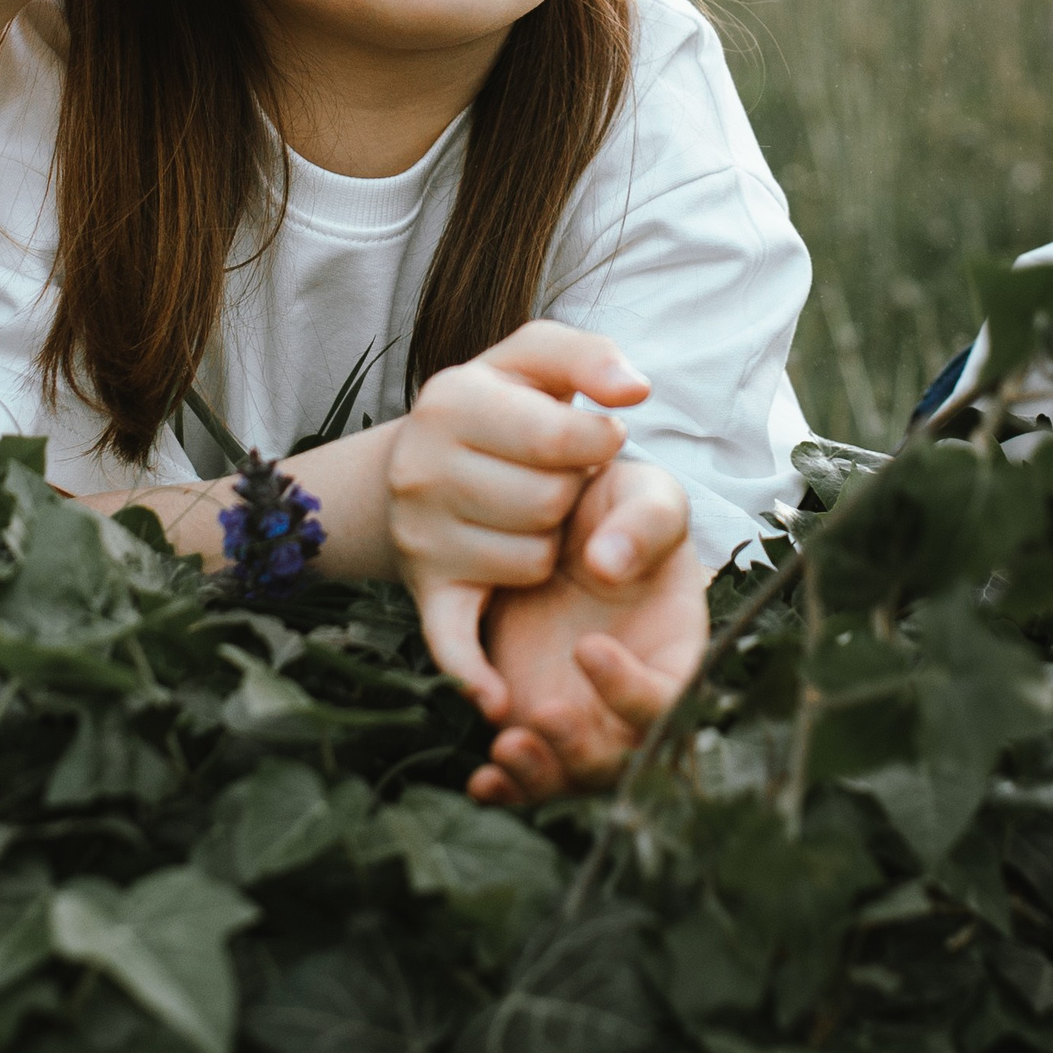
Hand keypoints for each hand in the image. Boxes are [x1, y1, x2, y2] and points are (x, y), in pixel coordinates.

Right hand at [386, 321, 652, 716]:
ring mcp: (419, 533)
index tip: (581, 437)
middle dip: (566, 498)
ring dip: (545, 550)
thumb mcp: (534, 362)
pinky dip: (472, 672)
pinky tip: (494, 695)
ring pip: (531, 562)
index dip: (596, 442)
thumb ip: (589, 356)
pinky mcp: (426, 592)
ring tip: (519, 521)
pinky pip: (451, 640)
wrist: (420, 466)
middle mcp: (421, 464)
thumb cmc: (501, 410)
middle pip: (550, 504)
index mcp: (451, 397)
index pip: (568, 437)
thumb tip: (634, 391)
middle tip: (541, 483)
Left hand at [468, 458, 705, 804]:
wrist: (551, 513)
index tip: (589, 647)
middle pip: (623, 757)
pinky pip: (529, 769)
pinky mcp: (531, 711)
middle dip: (587, 750)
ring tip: (506, 749)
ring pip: (573, 773)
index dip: (634, 689)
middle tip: (547, 715)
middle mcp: (629, 697)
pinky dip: (508, 785)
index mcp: (672, 653)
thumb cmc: (613, 508)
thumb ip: (644, 523)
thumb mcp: (644, 494)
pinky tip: (482, 784)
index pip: (669, 698)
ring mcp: (582, 711)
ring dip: (544, 774)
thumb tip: (608, 564)